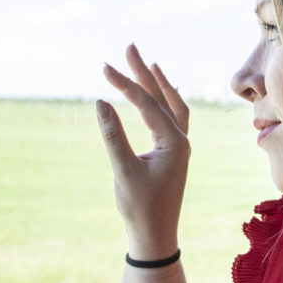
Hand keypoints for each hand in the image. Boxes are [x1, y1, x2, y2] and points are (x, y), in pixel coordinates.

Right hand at [96, 44, 190, 260]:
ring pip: (171, 105)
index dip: (125, 84)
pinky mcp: (172, 153)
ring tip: (146, 62)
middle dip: (144, 72)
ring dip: (157, 83)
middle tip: (128, 47)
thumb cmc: (139, 207)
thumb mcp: (123, 170)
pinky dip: (164, 101)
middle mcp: (181, 140)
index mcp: (174, 142)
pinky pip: (172, 118)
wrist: (155, 235)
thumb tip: (101, 102)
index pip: (148, 104)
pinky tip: (158, 92)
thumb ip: (113, 135)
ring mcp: (179, 146)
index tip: (104, 68)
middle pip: (163, 97)